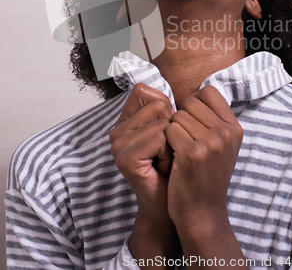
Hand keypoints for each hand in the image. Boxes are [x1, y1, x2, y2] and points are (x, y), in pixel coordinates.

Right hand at [109, 83, 173, 221]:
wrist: (171, 202)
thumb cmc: (173, 165)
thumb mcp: (168, 130)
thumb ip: (163, 108)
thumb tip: (168, 96)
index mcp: (124, 120)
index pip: (143, 90)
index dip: (164, 108)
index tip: (163, 133)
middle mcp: (117, 130)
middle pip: (157, 105)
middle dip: (171, 128)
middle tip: (165, 151)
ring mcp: (118, 145)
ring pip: (161, 123)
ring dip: (172, 143)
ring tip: (164, 160)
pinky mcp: (125, 158)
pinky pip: (159, 139)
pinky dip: (168, 154)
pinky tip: (162, 168)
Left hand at [165, 85, 242, 231]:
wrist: (202, 212)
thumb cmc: (206, 176)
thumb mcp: (221, 146)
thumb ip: (214, 120)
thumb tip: (198, 92)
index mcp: (235, 128)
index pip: (208, 92)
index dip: (194, 103)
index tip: (191, 122)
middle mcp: (227, 132)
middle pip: (190, 102)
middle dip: (181, 117)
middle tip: (184, 140)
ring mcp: (211, 142)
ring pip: (177, 115)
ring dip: (172, 130)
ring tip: (180, 150)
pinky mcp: (192, 153)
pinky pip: (169, 130)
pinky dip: (166, 142)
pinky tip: (173, 158)